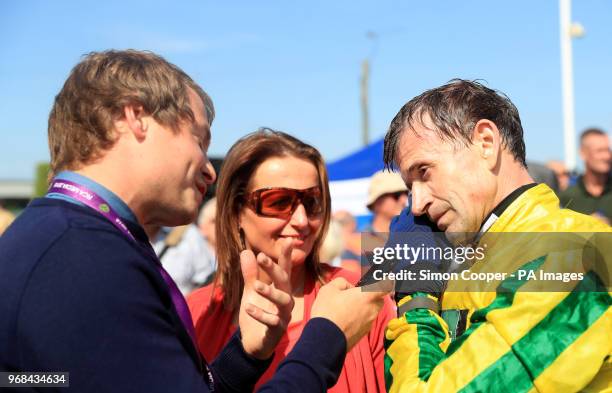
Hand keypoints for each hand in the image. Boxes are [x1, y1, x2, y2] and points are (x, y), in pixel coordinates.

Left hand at [238, 238, 293, 358]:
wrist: (254, 342)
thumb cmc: (257, 313)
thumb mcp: (251, 291)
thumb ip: (250, 274)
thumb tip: (245, 252)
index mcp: (280, 288)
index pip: (284, 269)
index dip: (286, 256)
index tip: (288, 240)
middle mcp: (285, 299)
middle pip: (284, 281)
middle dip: (274, 269)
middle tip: (261, 257)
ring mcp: (283, 314)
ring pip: (283, 300)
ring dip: (270, 292)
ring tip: (256, 286)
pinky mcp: (277, 329)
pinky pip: (272, 321)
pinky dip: (261, 315)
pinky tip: (248, 308)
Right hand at [311, 278, 389, 349]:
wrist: (325, 339)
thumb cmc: (328, 311)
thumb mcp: (330, 289)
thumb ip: (342, 282)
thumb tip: (348, 287)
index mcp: (367, 296)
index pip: (386, 286)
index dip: (387, 281)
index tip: (385, 279)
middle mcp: (372, 310)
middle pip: (379, 300)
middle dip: (371, 296)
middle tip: (356, 295)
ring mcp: (369, 324)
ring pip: (371, 312)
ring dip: (363, 309)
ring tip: (346, 309)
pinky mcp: (363, 335)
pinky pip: (364, 323)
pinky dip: (358, 320)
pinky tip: (344, 320)